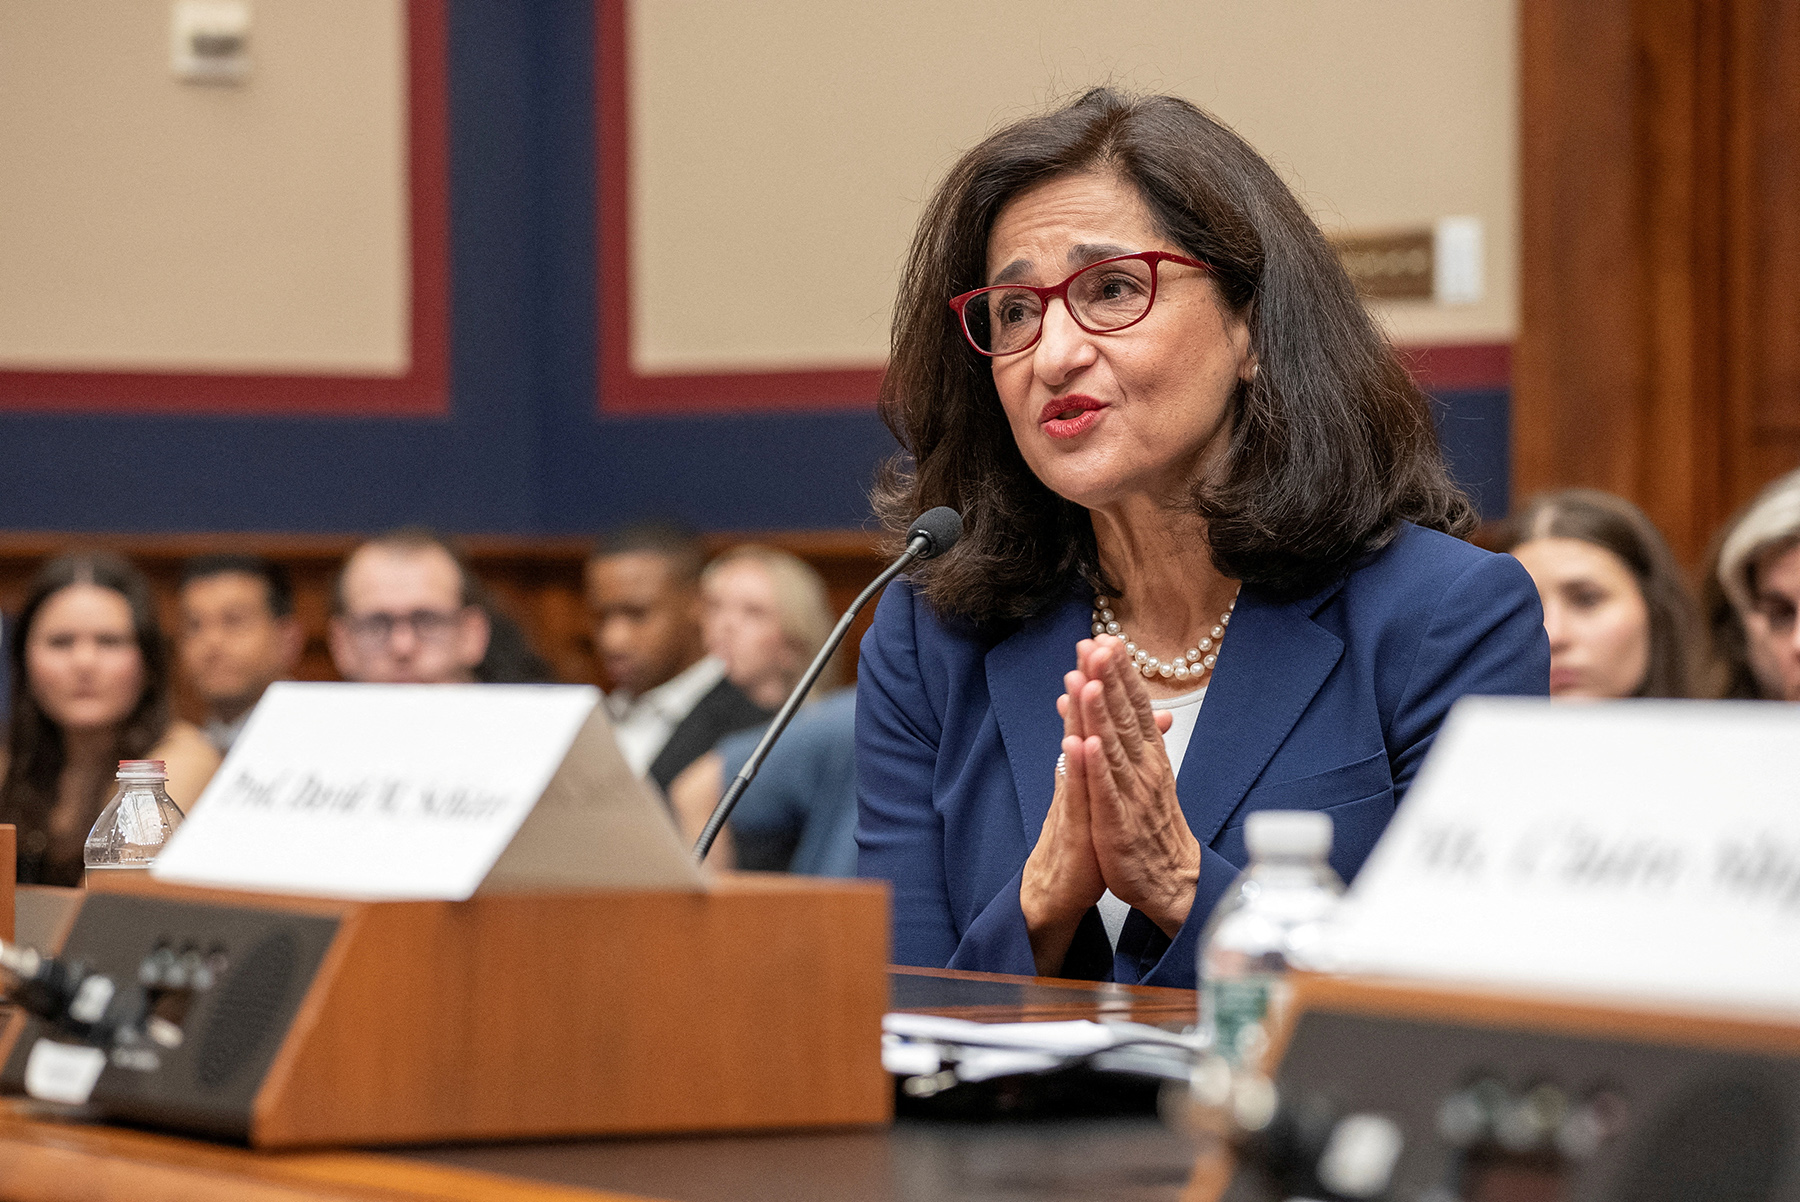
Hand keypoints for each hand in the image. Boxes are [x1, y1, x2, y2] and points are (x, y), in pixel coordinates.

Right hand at [1021, 663, 1107, 973]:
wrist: (1058, 887)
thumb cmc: (1084, 838)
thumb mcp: (1105, 792)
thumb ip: (1116, 754)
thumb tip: (1150, 720)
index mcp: (1085, 765)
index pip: (1093, 715)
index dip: (1099, 679)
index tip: (1105, 641)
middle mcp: (1075, 775)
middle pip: (1081, 721)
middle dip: (1086, 683)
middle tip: (1089, 645)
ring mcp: (1071, 798)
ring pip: (1074, 751)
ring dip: (1078, 716)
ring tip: (1080, 681)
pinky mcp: (1072, 825)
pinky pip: (1074, 793)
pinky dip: (1077, 769)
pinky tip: (1078, 745)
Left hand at [1072, 635, 1200, 935]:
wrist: (1169, 878)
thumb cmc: (1152, 823)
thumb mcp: (1144, 772)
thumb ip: (1129, 736)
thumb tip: (1111, 700)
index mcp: (1149, 755)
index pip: (1134, 706)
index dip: (1121, 673)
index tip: (1107, 639)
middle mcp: (1143, 768)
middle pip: (1124, 717)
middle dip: (1109, 679)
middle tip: (1096, 644)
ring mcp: (1131, 795)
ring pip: (1113, 747)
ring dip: (1100, 713)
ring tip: (1087, 680)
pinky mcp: (1117, 823)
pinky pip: (1106, 791)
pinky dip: (1096, 768)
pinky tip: (1085, 745)